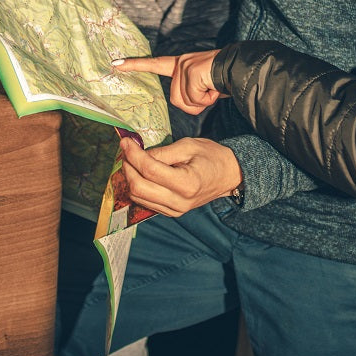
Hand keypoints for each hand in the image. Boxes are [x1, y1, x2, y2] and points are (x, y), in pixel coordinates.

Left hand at [114, 52, 226, 114]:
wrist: (241, 69)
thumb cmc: (226, 80)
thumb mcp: (203, 86)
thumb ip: (190, 91)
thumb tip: (189, 101)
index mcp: (182, 64)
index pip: (155, 64)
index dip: (135, 65)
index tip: (115, 63)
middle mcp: (181, 63)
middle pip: (175, 99)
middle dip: (193, 104)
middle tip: (209, 94)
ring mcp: (186, 66)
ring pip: (183, 101)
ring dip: (201, 102)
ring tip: (213, 90)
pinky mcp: (192, 71)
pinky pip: (193, 99)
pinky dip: (207, 100)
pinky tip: (215, 90)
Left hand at [119, 136, 241, 216]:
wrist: (229, 175)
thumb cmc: (212, 156)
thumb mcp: (189, 146)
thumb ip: (163, 151)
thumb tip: (138, 153)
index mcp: (187, 183)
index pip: (150, 171)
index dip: (134, 155)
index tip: (125, 142)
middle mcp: (179, 201)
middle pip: (139, 188)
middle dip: (128, 168)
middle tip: (126, 152)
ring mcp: (175, 210)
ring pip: (139, 198)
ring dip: (130, 178)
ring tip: (132, 161)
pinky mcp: (172, 212)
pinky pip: (146, 202)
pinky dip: (139, 187)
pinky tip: (141, 174)